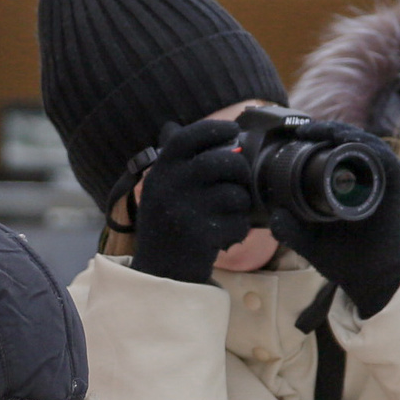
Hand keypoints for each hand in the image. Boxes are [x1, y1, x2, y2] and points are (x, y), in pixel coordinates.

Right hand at [129, 118, 254, 284]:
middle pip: (220, 162)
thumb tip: (172, 125)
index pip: (186, 137)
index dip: (214, 128)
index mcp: (159, 173)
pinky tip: (228, 234)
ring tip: (233, 212)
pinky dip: (240, 228)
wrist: (158, 274)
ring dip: (242, 203)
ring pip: (235, 194)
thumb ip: (170, 161)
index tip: (233, 128)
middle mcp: (169, 188)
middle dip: (240, 168)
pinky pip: (238, 222)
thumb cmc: (164, 226)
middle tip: (241, 177)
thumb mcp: (157, 189)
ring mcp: (185, 212)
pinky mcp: (201, 236)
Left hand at [267, 123, 399, 317]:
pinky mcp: (394, 182)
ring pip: (362, 143)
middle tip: (301, 130)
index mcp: (348, 186)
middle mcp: (366, 178)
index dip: (314, 142)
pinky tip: (343, 140)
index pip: (331, 153)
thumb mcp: (309, 242)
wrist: (371, 279)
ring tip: (316, 130)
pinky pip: (381, 155)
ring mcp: (381, 179)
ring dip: (339, 132)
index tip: (292, 139)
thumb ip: (290, 230)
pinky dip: (363, 144)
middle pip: (346, 143)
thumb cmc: (345, 260)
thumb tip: (271, 215)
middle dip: (324, 132)